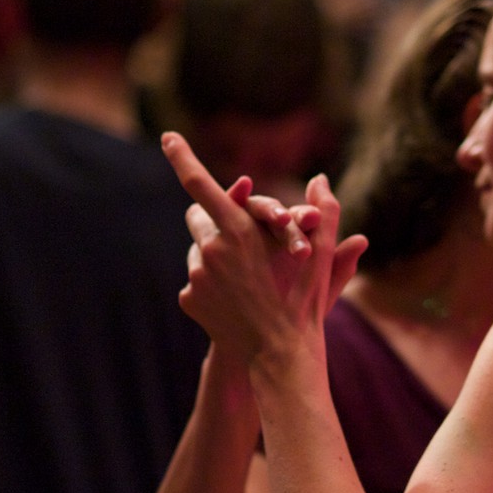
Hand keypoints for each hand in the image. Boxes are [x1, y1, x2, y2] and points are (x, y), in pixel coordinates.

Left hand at [164, 133, 365, 360]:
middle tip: (235, 231)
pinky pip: (196, 280)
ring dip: (215, 254)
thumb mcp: (319, 253)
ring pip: (198, 251)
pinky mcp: (188, 299)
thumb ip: (324, 211)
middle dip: (213, 218)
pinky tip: (233, 298)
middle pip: (197, 216)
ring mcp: (196, 277)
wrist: (279, 355)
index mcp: (239, 231)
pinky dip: (211, 284)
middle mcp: (210, 250)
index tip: (168, 137)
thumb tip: (320, 179)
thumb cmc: (305, 300)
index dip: (183, 157)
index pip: (200, 184)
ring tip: (244, 275)